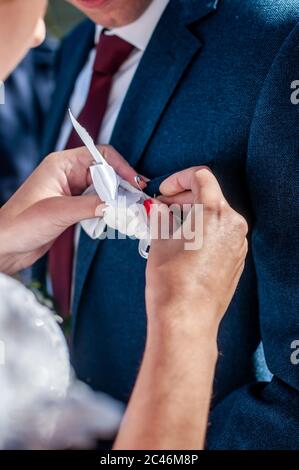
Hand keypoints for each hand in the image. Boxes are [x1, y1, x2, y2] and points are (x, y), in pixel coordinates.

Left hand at [0, 145, 144, 273]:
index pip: (101, 155)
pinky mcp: (72, 207)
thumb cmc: (21, 223)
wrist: (5, 246)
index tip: (136, 183)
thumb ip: (91, 206)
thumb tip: (119, 205)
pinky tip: (117, 217)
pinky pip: (97, 203)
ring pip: (103, 188)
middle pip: (105, 172)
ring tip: (132, 210)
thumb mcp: (59, 212)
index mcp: (62, 164)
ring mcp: (71, 191)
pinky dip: (109, 209)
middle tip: (139, 200)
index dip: (122, 166)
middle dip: (123, 185)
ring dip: (117, 198)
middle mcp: (68, 174)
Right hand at [146, 167, 247, 333]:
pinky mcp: (236, 260)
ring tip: (169, 228)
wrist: (186, 320)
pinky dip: (203, 231)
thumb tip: (156, 207)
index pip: (201, 177)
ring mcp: (238, 244)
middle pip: (209, 195)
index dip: (178, 179)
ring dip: (193, 215)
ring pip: (215, 216)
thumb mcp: (159, 241)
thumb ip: (159, 216)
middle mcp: (233, 225)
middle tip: (161, 209)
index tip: (164, 192)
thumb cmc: (172, 282)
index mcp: (215, 213)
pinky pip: (220, 234)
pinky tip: (183, 244)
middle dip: (183, 198)